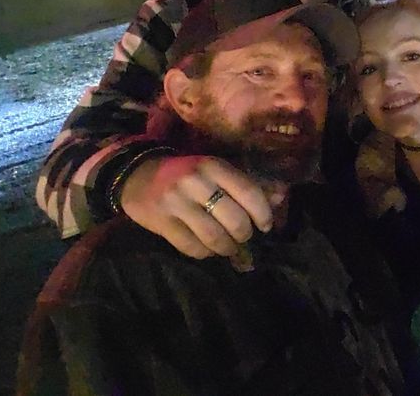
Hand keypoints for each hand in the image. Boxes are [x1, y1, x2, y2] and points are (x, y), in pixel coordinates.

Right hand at [120, 154, 278, 258]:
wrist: (138, 174)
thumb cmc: (187, 173)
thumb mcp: (217, 171)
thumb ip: (248, 184)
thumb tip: (281, 197)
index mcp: (214, 166)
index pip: (248, 192)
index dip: (263, 213)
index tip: (266, 225)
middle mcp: (196, 182)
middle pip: (235, 220)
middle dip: (244, 234)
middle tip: (243, 236)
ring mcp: (176, 203)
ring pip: (215, 238)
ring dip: (227, 248)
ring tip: (228, 246)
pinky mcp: (162, 223)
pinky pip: (192, 248)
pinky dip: (205, 253)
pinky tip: (207, 247)